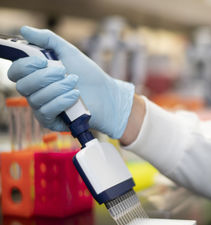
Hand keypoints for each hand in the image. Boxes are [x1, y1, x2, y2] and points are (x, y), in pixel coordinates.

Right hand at [8, 26, 134, 138]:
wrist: (106, 95)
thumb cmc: (87, 74)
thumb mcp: (68, 52)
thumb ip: (47, 39)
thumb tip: (24, 29)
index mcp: (34, 75)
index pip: (15, 72)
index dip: (24, 66)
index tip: (42, 60)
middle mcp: (34, 92)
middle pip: (22, 86)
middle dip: (44, 76)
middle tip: (64, 71)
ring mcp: (42, 108)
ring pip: (36, 99)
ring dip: (58, 88)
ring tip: (74, 83)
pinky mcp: (51, 121)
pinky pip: (45, 112)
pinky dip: (61, 101)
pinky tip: (75, 97)